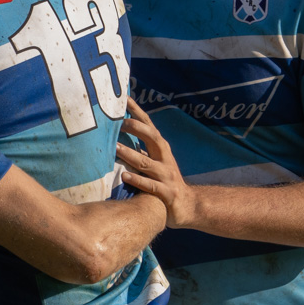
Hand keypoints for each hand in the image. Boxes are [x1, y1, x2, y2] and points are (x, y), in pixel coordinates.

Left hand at [116, 99, 199, 229]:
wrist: (188, 205)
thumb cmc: (165, 181)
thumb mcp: (155, 162)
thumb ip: (141, 149)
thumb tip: (116, 136)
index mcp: (160, 148)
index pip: (148, 125)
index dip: (137, 112)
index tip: (124, 98)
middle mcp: (165, 158)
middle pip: (152, 138)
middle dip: (137, 128)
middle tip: (119, 122)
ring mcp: (167, 175)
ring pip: (147, 162)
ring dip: (130, 154)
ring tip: (115, 148)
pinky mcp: (167, 193)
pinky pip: (150, 185)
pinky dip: (138, 180)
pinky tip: (124, 176)